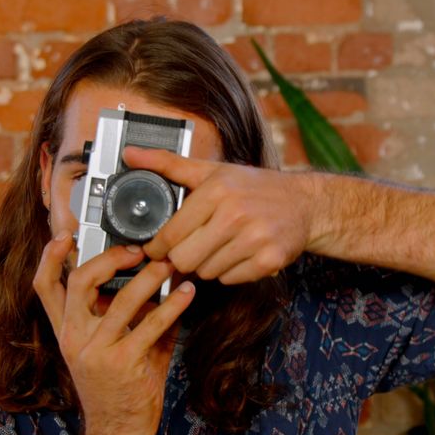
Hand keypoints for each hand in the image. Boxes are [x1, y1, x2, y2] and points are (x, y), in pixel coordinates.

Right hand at [32, 235, 195, 434]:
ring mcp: (96, 351)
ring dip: (151, 277)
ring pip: (122, 299)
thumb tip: (156, 278)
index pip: (44, 287)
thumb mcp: (111, 345)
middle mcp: (74, 338)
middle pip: (78, 281)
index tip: (64, 234)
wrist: (118, 432)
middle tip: (139, 250)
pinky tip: (187, 293)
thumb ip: (126, 313)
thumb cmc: (118, 386)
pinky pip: (151, 325)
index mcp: (66, 331)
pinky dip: (173, 305)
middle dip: (110, 258)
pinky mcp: (123, 364)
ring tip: (171, 265)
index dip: (50, 257)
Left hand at [123, 146, 315, 284]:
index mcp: (217, 190)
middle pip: (185, 259)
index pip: (171, 234)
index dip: (159, 246)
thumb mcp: (212, 170)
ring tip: (220, 246)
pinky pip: (230, 280)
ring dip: (207, 264)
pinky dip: (229, 271)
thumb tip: (130, 154)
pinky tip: (238, 254)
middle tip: (192, 247)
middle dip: (183, 257)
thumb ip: (168, 164)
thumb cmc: (253, 187)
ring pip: (206, 272)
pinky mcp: (270, 260)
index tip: (159, 248)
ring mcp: (255, 238)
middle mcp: (236, 214)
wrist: (304, 203)